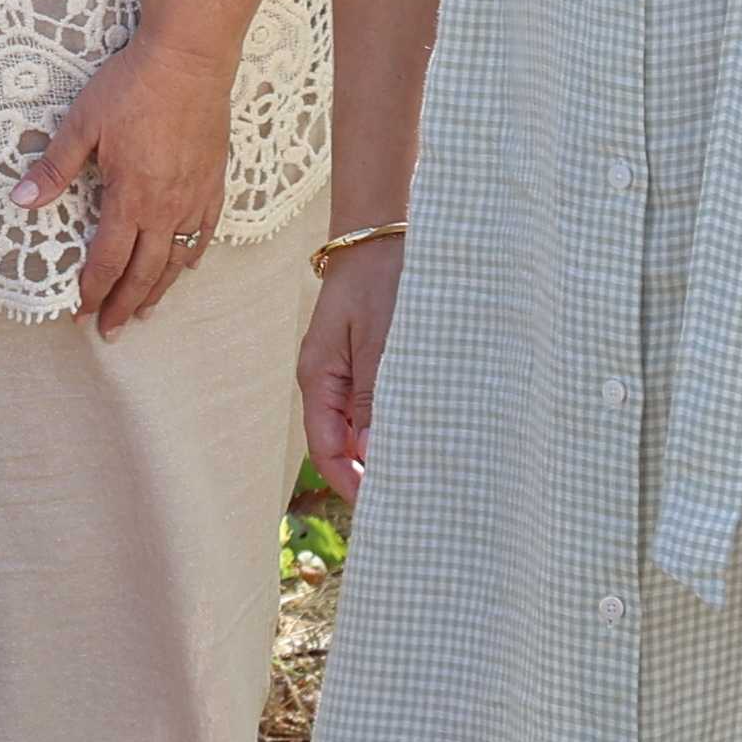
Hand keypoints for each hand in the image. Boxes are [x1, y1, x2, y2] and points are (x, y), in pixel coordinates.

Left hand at [21, 31, 235, 333]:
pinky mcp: (213, 183)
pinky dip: (191, 256)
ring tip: (144, 312)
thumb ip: (54, 168)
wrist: (190, 60)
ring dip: (157, 290)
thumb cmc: (132, 87)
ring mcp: (194, 197)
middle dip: (124, 305)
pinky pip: (203, 233)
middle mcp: (165, 207)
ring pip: (176, 260)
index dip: (92, 290)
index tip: (80, 312)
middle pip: (144, 272)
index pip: (108, 260)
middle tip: (110, 329)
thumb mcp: (82, 123)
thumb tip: (21, 201)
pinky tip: (185, 267)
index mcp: (130, 196)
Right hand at [298, 232, 403, 498]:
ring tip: (422, 473)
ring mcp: (345, 371)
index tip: (385, 508)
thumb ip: (375, 396)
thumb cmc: (380, 280)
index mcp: (318, 377)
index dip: (351, 482)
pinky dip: (393, 424)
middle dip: (370, 474)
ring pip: (360, 427)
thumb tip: (373, 454)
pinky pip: (374, 405)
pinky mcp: (365, 361)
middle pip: (341, 444)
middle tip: (412, 500)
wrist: (381, 233)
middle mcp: (326, 380)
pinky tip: (421, 434)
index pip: (326, 448)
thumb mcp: (381, 339)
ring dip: (384, 450)